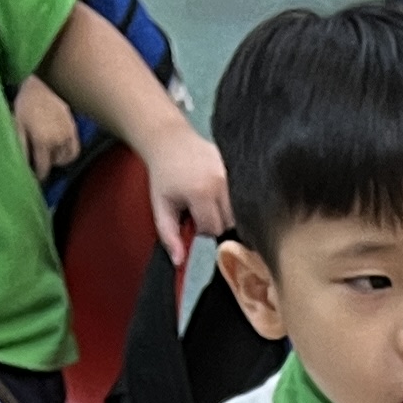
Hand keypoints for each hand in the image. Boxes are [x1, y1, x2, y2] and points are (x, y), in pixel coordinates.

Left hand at [12, 76, 82, 179]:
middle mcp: (59, 141)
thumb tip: (22, 167)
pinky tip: (58, 150)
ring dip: (57, 160)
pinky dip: (67, 154)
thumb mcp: (17, 126)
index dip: (38, 176)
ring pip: (65, 159)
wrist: (40, 85)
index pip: (43, 168)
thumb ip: (21, 148)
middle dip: (46, 164)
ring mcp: (68, 135)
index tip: (34, 179)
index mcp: (43, 141)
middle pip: (54, 164)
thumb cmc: (25, 105)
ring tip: (47, 154)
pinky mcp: (74, 129)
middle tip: (37, 160)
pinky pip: (74, 150)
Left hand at [137, 126, 230, 263]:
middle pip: (229, 222)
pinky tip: (216, 192)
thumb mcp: (161, 207)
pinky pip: (242, 196)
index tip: (191, 219)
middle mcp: (221, 183)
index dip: (202, 230)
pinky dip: (231, 200)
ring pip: (239, 211)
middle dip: (215, 222)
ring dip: (224, 212)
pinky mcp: (238, 169)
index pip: (213, 229)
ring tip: (207, 200)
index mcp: (201, 192)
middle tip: (199, 210)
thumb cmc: (164, 175)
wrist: (170, 141)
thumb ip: (169, 236)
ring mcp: (232, 174)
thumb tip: (179, 262)